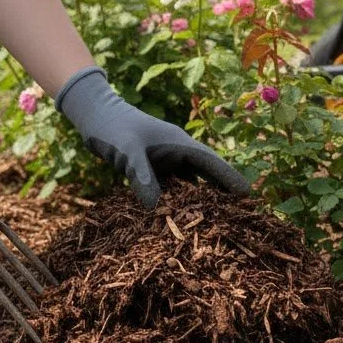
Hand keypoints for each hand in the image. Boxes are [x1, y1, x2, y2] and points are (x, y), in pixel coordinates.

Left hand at [56, 66, 250, 210]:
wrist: (93, 116)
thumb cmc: (112, 127)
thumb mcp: (128, 150)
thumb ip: (142, 176)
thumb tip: (156, 209)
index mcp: (180, 143)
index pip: (212, 164)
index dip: (230, 180)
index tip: (249, 197)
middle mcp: (177, 153)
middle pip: (206, 176)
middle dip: (221, 195)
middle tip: (241, 218)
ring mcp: (165, 161)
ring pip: (188, 185)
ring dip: (198, 202)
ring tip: (215, 226)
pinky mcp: (152, 168)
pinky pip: (169, 188)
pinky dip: (175, 202)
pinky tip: (179, 221)